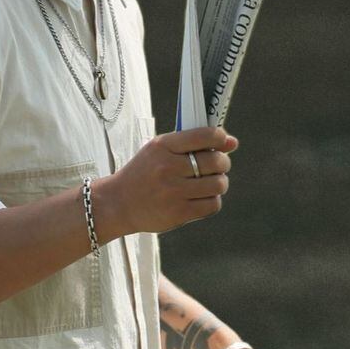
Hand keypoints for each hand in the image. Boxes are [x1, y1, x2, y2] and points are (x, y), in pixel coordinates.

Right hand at [106, 126, 238, 235]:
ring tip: (208, 184)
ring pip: (218, 184)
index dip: (221, 138)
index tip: (225, 143)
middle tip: (217, 166)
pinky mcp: (178, 213)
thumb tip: (232, 143)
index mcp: (162, 147)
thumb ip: (190, 143)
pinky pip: (212, 205)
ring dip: (219, 183)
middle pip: (216, 161)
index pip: (205, 135)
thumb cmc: (143, 174)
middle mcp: (168, 168)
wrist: (117, 204)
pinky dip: (212, 201)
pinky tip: (201, 198)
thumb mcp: (157, 150)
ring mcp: (173, 192)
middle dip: (223, 163)